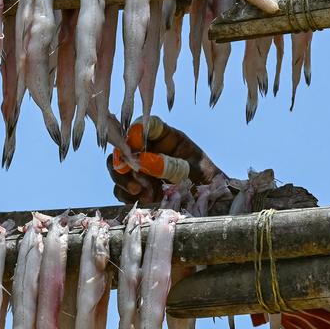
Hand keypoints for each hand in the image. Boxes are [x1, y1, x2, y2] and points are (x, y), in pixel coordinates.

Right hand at [106, 116, 226, 205]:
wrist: (212, 201)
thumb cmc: (206, 177)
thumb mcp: (193, 165)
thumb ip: (170, 163)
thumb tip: (144, 163)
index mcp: (164, 138)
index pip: (142, 127)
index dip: (134, 133)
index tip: (135, 146)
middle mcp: (149, 151)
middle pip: (122, 148)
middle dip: (122, 159)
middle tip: (129, 171)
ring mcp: (141, 170)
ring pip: (118, 169)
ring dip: (123, 179)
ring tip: (140, 190)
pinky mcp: (138, 190)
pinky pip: (122, 191)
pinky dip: (128, 195)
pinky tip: (146, 199)